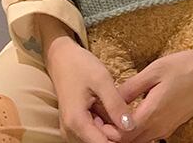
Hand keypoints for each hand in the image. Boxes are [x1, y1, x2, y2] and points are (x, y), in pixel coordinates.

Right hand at [38, 16, 136, 142]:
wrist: (62, 57)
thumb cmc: (80, 65)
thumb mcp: (101, 80)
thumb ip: (115, 104)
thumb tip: (130, 127)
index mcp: (76, 122)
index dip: (120, 135)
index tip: (130, 120)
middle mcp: (70, 131)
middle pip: (101, 142)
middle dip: (116, 130)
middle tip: (125, 109)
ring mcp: (71, 129)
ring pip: (98, 138)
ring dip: (111, 127)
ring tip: (118, 106)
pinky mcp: (75, 125)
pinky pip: (93, 131)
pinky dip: (105, 123)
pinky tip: (111, 107)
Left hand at [97, 49, 192, 142]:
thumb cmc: (185, 67)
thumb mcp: (156, 69)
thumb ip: (132, 87)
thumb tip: (110, 98)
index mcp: (152, 113)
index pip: (122, 135)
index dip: (106, 131)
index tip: (94, 117)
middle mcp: (158, 127)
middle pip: (128, 142)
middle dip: (111, 134)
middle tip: (97, 118)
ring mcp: (165, 128)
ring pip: (138, 141)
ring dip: (122, 134)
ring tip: (108, 117)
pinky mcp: (170, 125)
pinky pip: (147, 136)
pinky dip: (134, 132)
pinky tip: (127, 117)